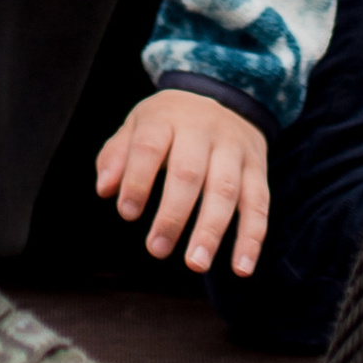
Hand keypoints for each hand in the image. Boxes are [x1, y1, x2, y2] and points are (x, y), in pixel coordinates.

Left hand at [94, 90, 269, 278]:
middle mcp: (203, 131)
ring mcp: (234, 150)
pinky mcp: (257, 169)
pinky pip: (259, 204)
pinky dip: (252, 239)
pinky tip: (241, 268)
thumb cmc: (171, 123)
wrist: (225, 94)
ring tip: (196, 263)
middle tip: (157, 249)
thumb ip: (116, 156)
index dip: (137, 179)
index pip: (149, 146)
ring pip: (226, 190)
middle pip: (189, 171)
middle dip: (173, 214)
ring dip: (211, 230)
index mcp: (167, 118)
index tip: (127, 213)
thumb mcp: (138, 125)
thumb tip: (104, 188)